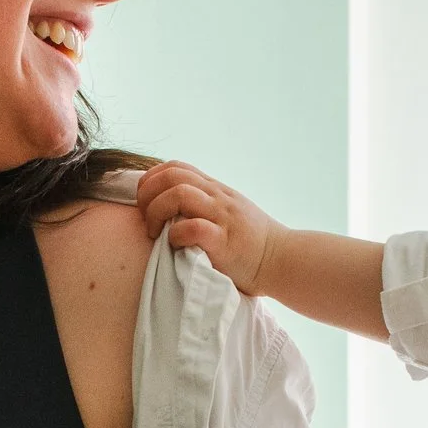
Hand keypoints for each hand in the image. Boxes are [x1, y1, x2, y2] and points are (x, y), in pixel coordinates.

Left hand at [136, 161, 284, 295]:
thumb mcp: (228, 212)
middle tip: (145, 218)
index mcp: (215, 190)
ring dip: (156, 211)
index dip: (151, 180)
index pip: (176, 167)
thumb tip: (170, 207)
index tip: (146, 202)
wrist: (283, 259)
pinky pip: (193, 227)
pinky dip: (176, 235)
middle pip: (172, 176)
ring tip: (155, 233)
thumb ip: (204, 205)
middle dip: (147, 194)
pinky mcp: (224, 242)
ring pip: (179, 194)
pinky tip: (176, 245)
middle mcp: (217, 197)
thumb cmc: (251, 242)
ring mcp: (222, 217)